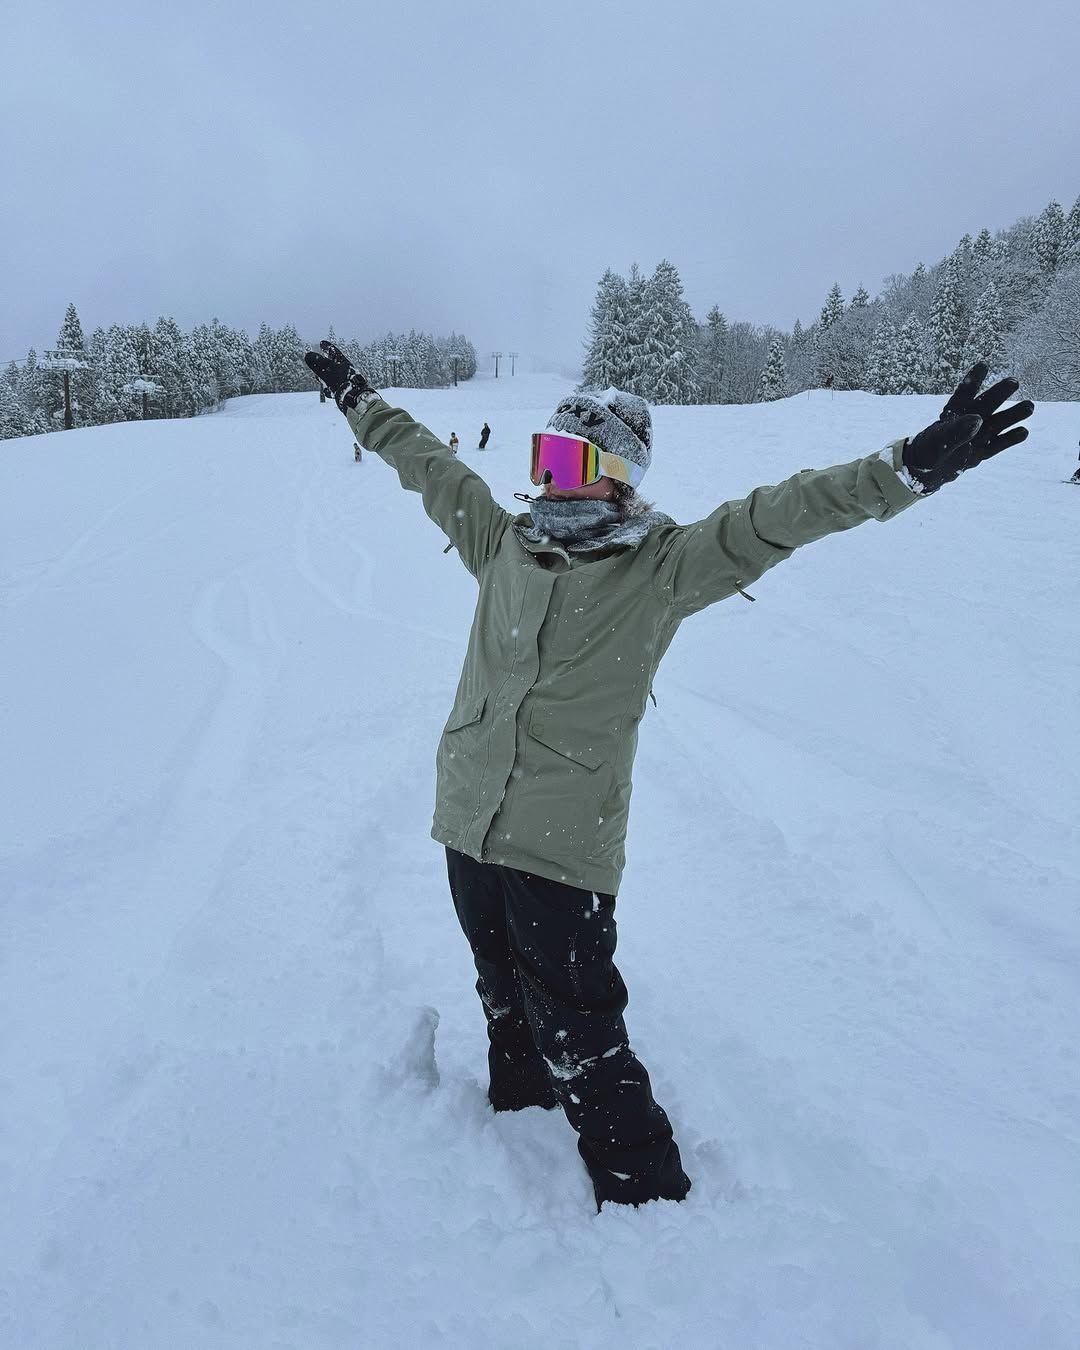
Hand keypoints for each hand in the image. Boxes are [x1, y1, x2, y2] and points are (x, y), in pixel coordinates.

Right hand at [304, 340, 376, 412]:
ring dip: (324, 377)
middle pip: (333, 364)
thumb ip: (317, 364)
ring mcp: (346, 380)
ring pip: (333, 376)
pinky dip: (330, 388)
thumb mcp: (329, 372)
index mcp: (343, 363)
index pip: (333, 352)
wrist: (356, 400)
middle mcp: (345, 370)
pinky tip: (328, 392)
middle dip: (323, 362)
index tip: (321, 342)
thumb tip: (307, 354)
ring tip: (317, 378)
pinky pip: (336, 387)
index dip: (327, 347)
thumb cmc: (343, 383)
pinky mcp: (346, 390)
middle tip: (316, 359)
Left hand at [902, 364, 1033, 493]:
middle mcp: (968, 421)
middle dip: (999, 393)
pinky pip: (997, 445)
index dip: (972, 381)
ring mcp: (977, 436)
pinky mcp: (982, 452)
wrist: (926, 473)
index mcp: (953, 413)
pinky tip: (1024, 432)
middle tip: (1013, 382)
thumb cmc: (927, 452)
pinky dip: (1009, 439)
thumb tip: (977, 419)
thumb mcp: (937, 442)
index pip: (963, 394)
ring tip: (1029, 406)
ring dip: (1013, 415)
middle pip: (986, 405)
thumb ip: (956, 432)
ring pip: (997, 423)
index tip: (983, 365)